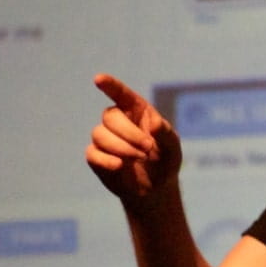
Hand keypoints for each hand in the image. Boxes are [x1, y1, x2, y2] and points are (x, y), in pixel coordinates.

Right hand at [86, 74, 182, 218]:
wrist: (155, 187)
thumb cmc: (165, 160)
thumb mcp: (172, 147)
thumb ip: (166, 134)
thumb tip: (154, 124)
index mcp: (137, 110)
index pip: (120, 93)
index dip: (110, 85)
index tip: (98, 79)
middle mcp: (118, 120)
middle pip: (110, 116)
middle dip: (129, 133)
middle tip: (147, 149)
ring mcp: (105, 138)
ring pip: (99, 134)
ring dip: (120, 147)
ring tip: (139, 158)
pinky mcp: (96, 156)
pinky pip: (92, 153)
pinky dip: (105, 159)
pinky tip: (119, 166)